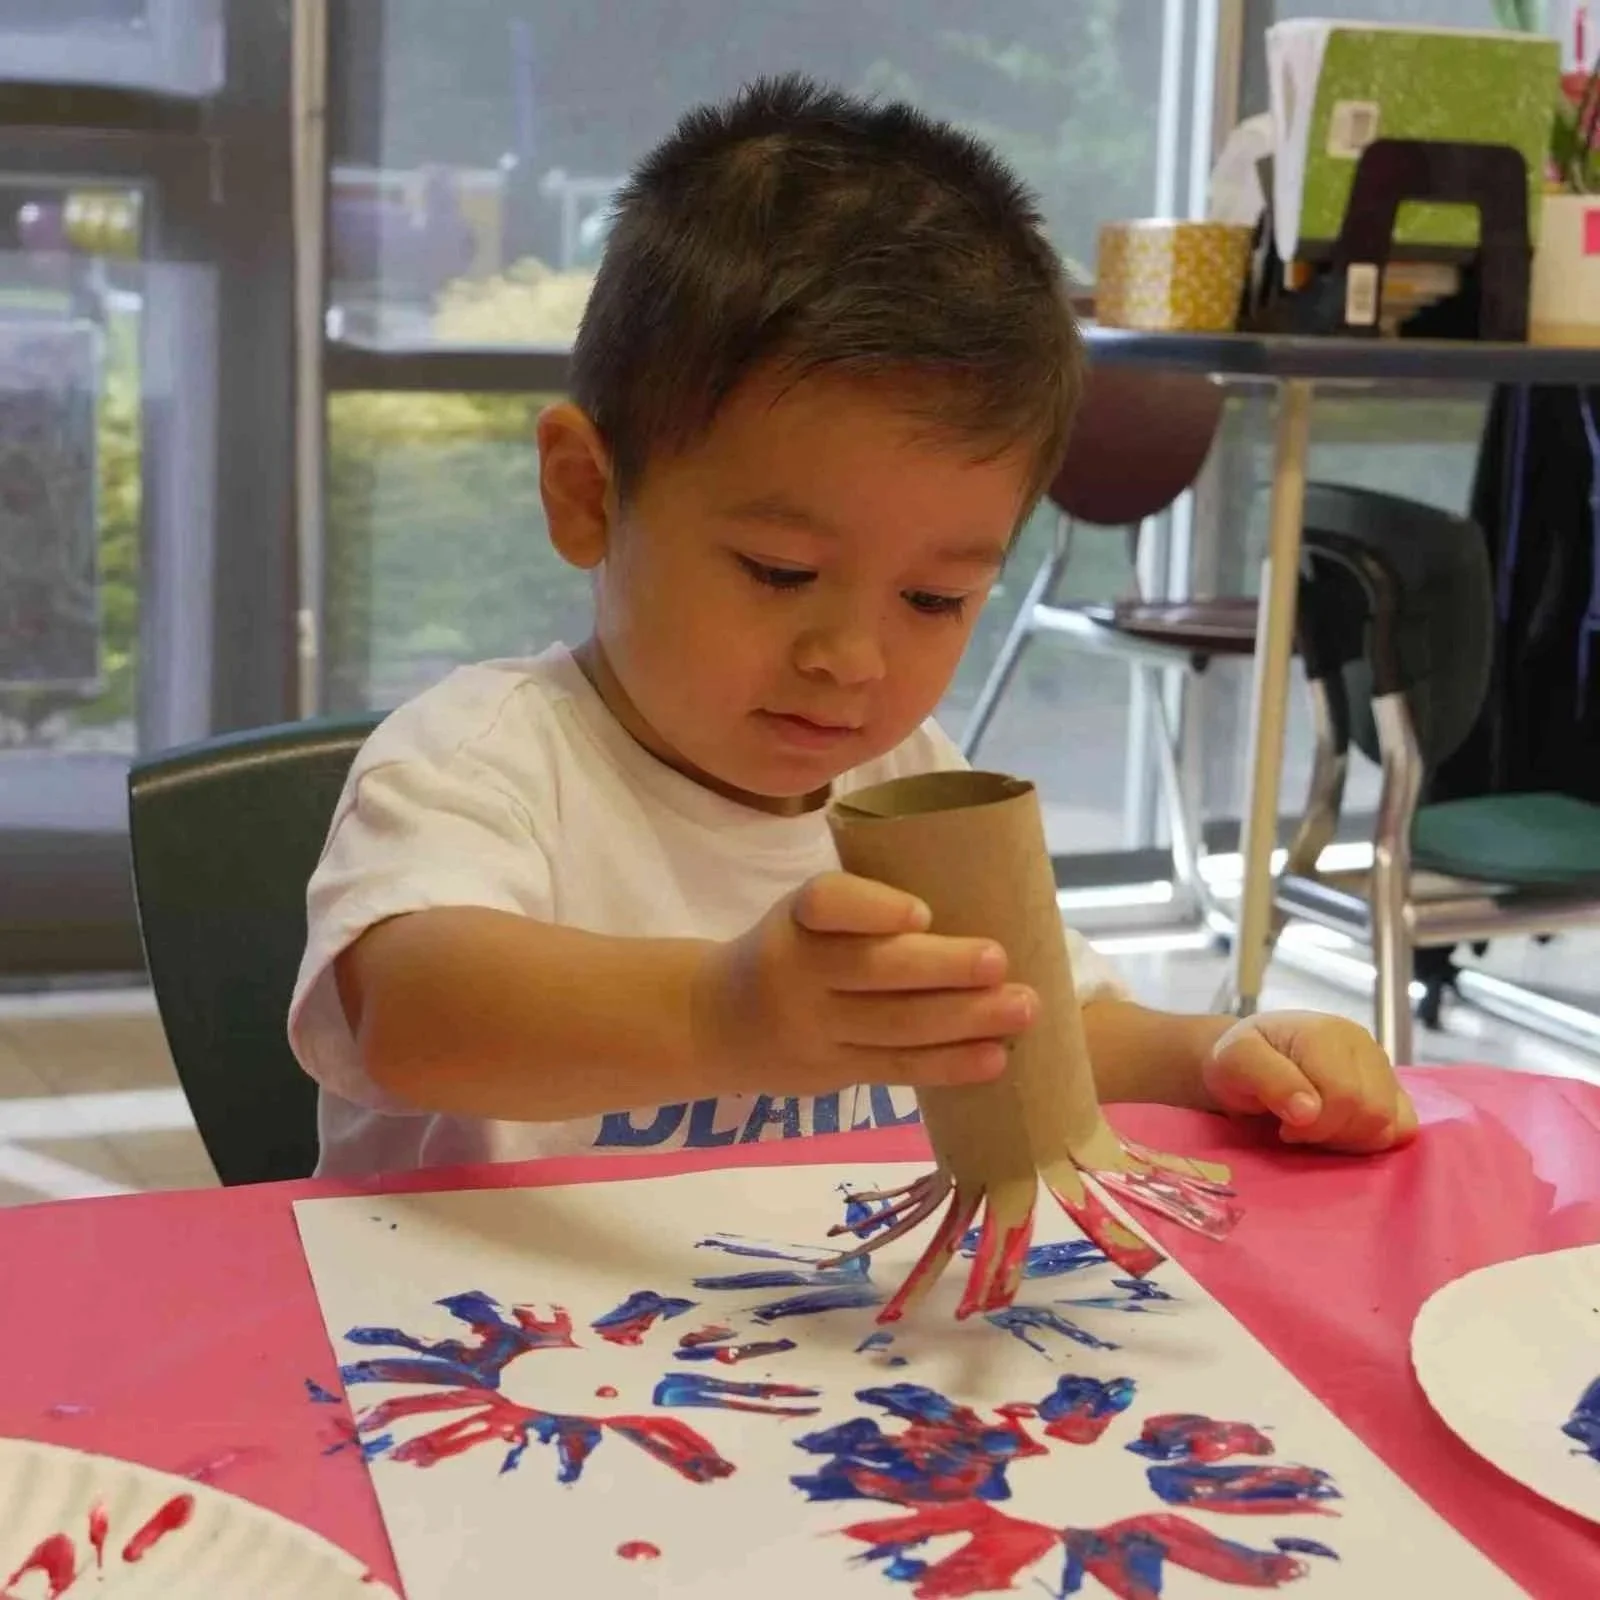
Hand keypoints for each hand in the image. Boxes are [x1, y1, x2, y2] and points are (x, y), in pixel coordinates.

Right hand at [694, 872, 1037, 1097]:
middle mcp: (799, 972)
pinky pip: (896, 1068)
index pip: (828, 904)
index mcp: (797, 917)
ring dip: (966, 1019)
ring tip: (1023, 1008)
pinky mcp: (832, 1073)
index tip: (922, 912)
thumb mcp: (803, 915)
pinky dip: (948, 1064)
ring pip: (896, 1025)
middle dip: (945, 967)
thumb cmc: (790, 949)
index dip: (874, 908)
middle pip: (875, 971)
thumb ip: (865, 908)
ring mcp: (814, 1029)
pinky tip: (994, 1058)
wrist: (713, 1023)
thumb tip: (984, 896)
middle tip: (1001, 961)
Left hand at [1201, 1010, 1415, 1152]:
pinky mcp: (1391, 1087)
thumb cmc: (1238, 1061)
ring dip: (1350, 1139)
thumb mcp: (1235, 1063)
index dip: (1315, 1126)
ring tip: (1315, 1128)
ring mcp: (1381, 1065)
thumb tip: (1309, 1112)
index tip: (1284, 1127)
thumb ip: (1270, 1081)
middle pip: (1373, 1113)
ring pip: (1391, 1123)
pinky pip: (1403, 1126)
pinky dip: (1372, 1139)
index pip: (1345, 1096)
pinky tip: (1339, 1130)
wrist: (1247, 1060)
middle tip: (1297, 1129)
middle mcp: (1362, 1043)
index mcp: (1325, 1033)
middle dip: (1332, 1134)